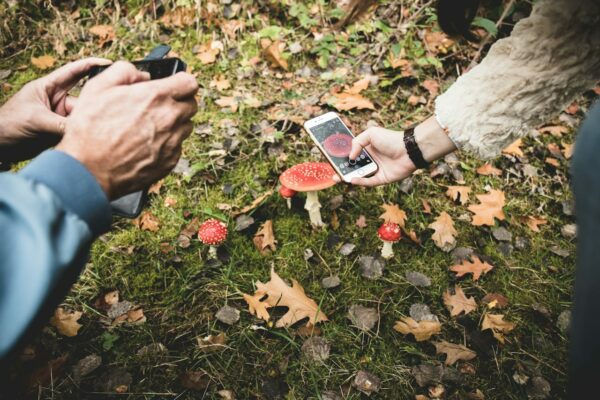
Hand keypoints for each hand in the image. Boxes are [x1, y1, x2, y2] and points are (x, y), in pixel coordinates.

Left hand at [0, 58, 111, 162]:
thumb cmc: (8, 124)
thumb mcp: (35, 120)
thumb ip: (61, 125)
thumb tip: (85, 130)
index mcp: (49, 87)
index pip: (74, 71)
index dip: (92, 65)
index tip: (111, 62)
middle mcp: (58, 101)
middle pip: (85, 98)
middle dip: (96, 102)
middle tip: (108, 110)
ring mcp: (60, 117)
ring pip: (83, 117)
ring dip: (89, 123)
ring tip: (97, 131)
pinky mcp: (62, 132)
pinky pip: (79, 132)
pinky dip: (85, 136)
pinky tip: (92, 141)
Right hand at [56, 61, 197, 199]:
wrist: (88, 170)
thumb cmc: (89, 129)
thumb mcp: (97, 87)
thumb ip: (123, 71)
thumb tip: (142, 75)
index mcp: (156, 97)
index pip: (190, 83)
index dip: (181, 82)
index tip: (173, 85)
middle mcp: (170, 119)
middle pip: (191, 105)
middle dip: (178, 102)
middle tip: (159, 106)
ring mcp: (172, 142)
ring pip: (185, 127)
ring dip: (174, 123)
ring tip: (150, 127)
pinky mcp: (170, 161)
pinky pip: (177, 147)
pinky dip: (167, 144)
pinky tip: (146, 145)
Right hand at [335, 117, 456, 186]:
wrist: (408, 149)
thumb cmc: (391, 139)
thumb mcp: (371, 134)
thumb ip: (357, 143)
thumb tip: (351, 157)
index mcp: (367, 149)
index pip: (352, 155)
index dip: (342, 158)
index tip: (332, 160)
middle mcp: (371, 160)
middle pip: (354, 167)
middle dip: (342, 170)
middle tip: (333, 172)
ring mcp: (376, 170)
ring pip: (359, 176)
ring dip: (348, 177)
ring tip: (338, 177)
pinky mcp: (382, 179)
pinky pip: (369, 182)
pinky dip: (360, 182)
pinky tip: (352, 180)